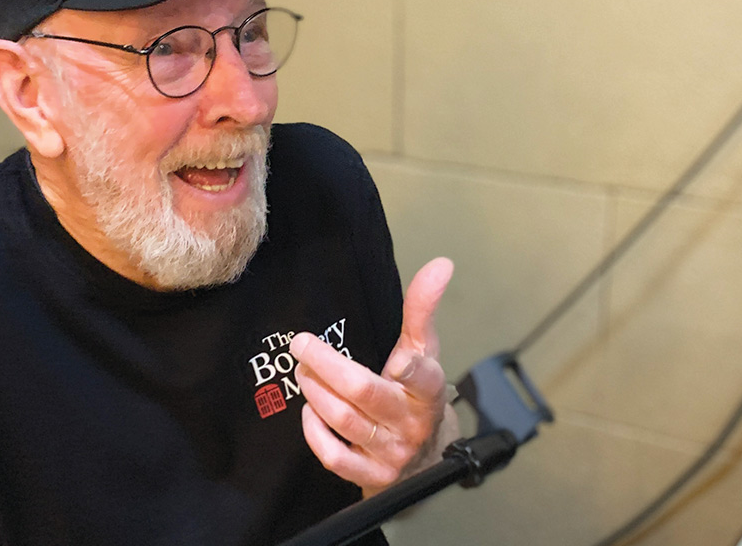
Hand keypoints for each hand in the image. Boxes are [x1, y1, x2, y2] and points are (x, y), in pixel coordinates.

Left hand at [289, 257, 457, 494]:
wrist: (424, 456)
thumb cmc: (417, 393)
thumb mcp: (424, 350)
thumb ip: (423, 308)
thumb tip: (441, 264)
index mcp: (428, 391)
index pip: (425, 380)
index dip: (413, 372)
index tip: (400, 361)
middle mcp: (411, 423)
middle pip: (364, 393)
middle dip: (326, 365)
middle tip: (300, 344)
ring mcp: (391, 453)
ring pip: (344, 419)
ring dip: (315, 390)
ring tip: (302, 370)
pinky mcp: (371, 478)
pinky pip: (335, 457)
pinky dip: (315, 432)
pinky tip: (309, 411)